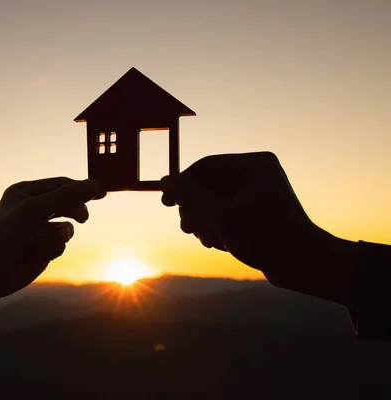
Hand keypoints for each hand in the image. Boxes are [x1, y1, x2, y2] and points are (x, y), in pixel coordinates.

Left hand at [0, 177, 104, 318]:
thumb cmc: (6, 233)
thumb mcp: (37, 209)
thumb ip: (67, 196)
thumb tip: (94, 184)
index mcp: (26, 192)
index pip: (61, 184)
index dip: (81, 187)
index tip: (100, 191)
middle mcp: (32, 209)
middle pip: (67, 204)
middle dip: (74, 211)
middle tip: (82, 217)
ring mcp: (38, 229)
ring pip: (66, 228)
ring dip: (57, 235)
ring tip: (39, 241)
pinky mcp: (41, 249)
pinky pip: (60, 245)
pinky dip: (51, 249)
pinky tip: (35, 254)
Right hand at [160, 152, 357, 306]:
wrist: (304, 266)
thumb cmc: (267, 237)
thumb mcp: (222, 217)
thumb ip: (191, 197)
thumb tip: (165, 181)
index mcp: (253, 165)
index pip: (206, 166)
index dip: (182, 184)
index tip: (165, 203)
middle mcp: (255, 174)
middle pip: (208, 185)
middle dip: (195, 208)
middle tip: (187, 228)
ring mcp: (256, 193)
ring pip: (213, 201)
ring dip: (204, 221)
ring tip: (205, 239)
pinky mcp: (255, 212)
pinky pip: (224, 212)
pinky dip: (216, 227)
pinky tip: (217, 243)